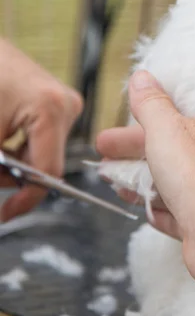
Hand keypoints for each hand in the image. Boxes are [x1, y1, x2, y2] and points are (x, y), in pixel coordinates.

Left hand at [0, 38, 82, 221]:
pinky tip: (5, 137)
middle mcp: (67, 105)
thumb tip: (5, 187)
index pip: (48, 170)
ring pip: (46, 150)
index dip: (26, 199)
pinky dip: (22, 144)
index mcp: (50, 109)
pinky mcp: (60, 101)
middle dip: (18, 176)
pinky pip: (45, 136)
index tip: (6, 214)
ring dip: (18, 159)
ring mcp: (67, 102)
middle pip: (49, 161)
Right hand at [96, 70, 194, 283]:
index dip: (131, 132)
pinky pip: (176, 216)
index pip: (164, 127)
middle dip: (129, 159)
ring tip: (116, 187)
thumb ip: (152, 104)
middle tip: (100, 164)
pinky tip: (147, 211)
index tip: (105, 141)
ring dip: (140, 185)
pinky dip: (159, 212)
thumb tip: (142, 76)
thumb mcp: (167, 127)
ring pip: (167, 186)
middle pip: (162, 157)